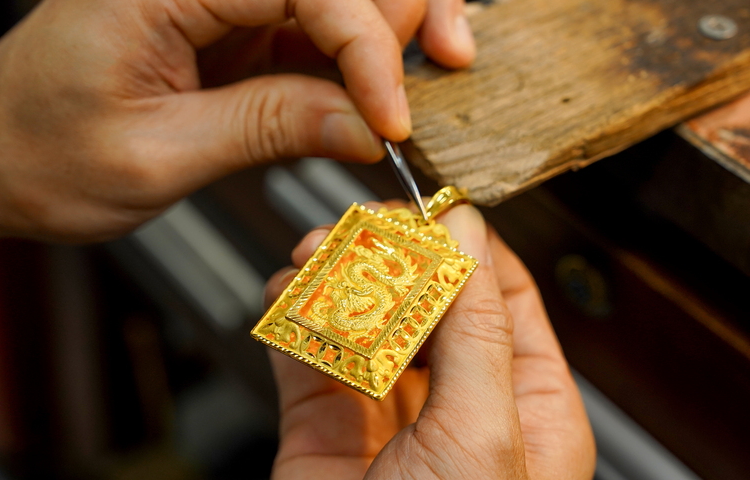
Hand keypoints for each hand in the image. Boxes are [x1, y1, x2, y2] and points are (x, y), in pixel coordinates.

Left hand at [0, 0, 474, 241]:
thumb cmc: (43, 154)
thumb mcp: (156, 155)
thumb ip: (267, 128)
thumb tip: (367, 127)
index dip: (367, 46)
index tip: (396, 119)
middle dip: (402, 18)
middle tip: (447, 71)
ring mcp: (223, 2)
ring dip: (392, 40)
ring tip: (424, 89)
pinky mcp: (237, 33)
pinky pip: (317, 37)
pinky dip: (359, 70)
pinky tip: (380, 103)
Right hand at [264, 202, 594, 478]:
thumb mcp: (484, 432)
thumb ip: (478, 327)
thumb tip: (470, 233)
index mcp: (523, 402)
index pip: (500, 293)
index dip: (462, 242)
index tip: (423, 207)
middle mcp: (456, 399)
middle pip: (424, 295)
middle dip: (384, 255)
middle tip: (351, 230)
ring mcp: (385, 408)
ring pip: (362, 316)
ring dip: (331, 278)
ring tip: (307, 258)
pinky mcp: (323, 423)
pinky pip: (308, 350)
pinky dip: (291, 315)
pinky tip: (284, 298)